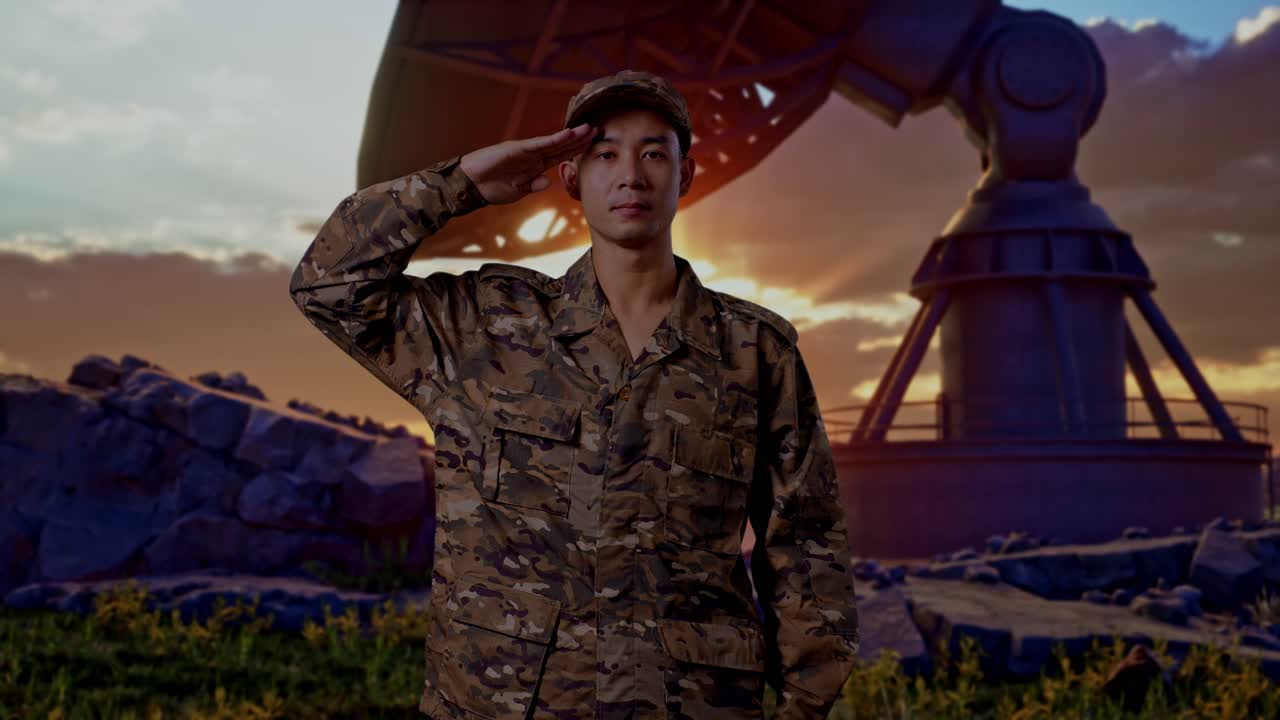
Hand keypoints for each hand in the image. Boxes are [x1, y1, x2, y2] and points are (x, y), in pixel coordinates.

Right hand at [459, 123, 594, 204]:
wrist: (472, 185)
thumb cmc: (493, 188)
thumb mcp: (518, 191)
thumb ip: (534, 185)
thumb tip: (548, 181)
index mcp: (536, 166)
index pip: (562, 157)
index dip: (578, 151)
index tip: (595, 146)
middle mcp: (534, 156)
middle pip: (563, 147)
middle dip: (581, 140)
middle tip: (600, 131)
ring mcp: (527, 151)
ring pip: (555, 142)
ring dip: (572, 136)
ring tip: (589, 129)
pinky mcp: (518, 148)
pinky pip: (540, 144)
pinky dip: (554, 139)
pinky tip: (568, 134)